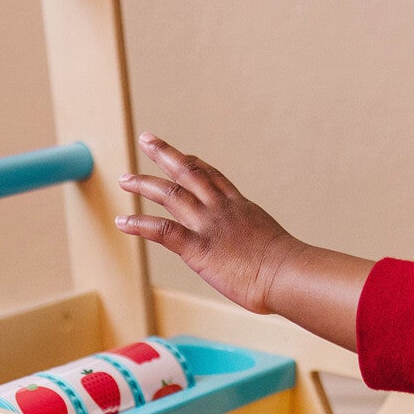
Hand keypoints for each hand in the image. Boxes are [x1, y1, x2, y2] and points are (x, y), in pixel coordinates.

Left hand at [117, 134, 300, 314]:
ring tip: (125, 178)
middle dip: (165, 154)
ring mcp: (209, 226)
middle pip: (189, 172)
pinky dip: (140, 224)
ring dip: (145, 184)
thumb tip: (266, 262)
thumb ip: (261, 248)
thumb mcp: (275, 248)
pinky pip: (162, 231)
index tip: (185, 155)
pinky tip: (123, 222)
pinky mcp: (198, 248)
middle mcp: (222, 210)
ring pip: (171, 194)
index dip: (196, 162)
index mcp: (241, 208)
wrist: (288, 274)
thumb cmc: (290, 270)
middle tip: (146, 139)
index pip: (214, 177)